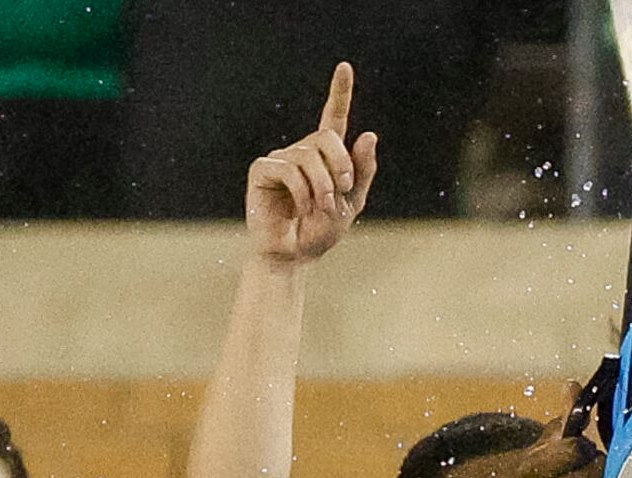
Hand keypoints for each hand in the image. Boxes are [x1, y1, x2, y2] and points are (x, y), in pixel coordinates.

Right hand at [245, 62, 379, 266]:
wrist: (294, 256)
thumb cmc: (320, 231)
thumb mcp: (351, 203)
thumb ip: (362, 171)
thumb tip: (368, 134)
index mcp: (325, 157)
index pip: (333, 118)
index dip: (339, 93)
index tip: (345, 67)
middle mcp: (302, 152)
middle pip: (326, 137)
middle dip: (340, 165)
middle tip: (341, 190)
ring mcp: (280, 159)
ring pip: (308, 156)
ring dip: (322, 186)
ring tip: (320, 208)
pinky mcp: (262, 171)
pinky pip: (288, 168)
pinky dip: (301, 191)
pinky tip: (301, 208)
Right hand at [516, 421, 605, 477]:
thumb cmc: (557, 472)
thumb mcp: (554, 443)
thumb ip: (567, 417)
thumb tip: (573, 387)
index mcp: (528, 471)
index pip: (575, 449)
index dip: (584, 447)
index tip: (580, 452)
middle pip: (593, 470)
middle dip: (598, 465)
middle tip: (591, 471)